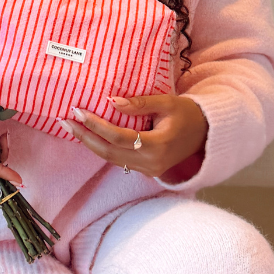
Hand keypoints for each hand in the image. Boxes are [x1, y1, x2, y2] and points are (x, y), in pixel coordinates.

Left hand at [60, 94, 207, 179]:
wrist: (208, 134)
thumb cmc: (189, 113)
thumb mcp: (167, 102)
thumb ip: (140, 104)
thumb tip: (111, 102)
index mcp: (158, 145)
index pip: (118, 137)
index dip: (96, 125)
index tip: (78, 111)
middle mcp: (152, 163)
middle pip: (109, 153)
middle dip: (84, 137)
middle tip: (65, 120)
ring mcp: (149, 170)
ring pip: (112, 160)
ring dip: (90, 144)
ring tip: (71, 127)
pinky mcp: (148, 171)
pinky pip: (120, 161)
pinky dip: (103, 149)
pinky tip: (89, 136)